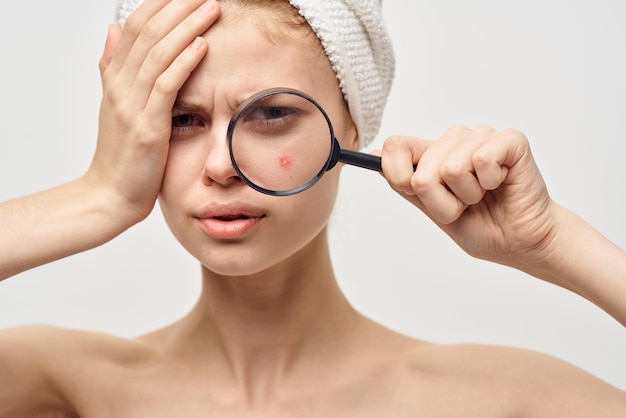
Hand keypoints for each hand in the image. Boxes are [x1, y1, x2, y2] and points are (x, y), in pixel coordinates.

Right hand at [86, 0, 219, 223]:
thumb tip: (111, 31)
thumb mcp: (115, 106)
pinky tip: (201, 45)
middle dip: (177, 8)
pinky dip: (184, 62)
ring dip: (187, 27)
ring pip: (158, 54)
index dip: (158, 5)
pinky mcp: (147, 127)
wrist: (109, 195)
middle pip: (147, 33)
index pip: (134, 28)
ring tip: (210, 8)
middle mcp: (119, 86)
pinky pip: (166, 86)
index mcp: (114, 79)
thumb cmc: (120, 155)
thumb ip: (113, 67)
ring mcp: (131, 105)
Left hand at [380, 126, 557, 269]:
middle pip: (422, 170)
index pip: (395, 146)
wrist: (521, 242)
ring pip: (451, 167)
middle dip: (442, 202)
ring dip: (468, 195)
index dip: (399, 176)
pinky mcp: (509, 139)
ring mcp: (481, 137)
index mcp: (431, 155)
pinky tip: (501, 184)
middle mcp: (453, 142)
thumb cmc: (482, 226)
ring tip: (484, 196)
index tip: (417, 194)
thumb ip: (405, 184)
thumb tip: (373, 157)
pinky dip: (490, 182)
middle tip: (466, 205)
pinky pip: (482, 159)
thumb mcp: (433, 210)